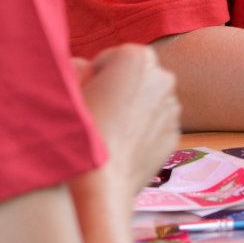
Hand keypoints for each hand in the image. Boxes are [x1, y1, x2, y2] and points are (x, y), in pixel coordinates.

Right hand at [79, 43, 180, 191]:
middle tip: (96, 114)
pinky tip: (122, 146)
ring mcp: (172, 107)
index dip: (93, 78)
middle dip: (117, 89)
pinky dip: (141, 130)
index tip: (85, 97)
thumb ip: (75, 66)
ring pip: (147, 100)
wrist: (100, 185)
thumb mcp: (68, 89)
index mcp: (137, 57)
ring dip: (131, 109)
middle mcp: (163, 77)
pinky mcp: (175, 134)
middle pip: (133, 77)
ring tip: (107, 132)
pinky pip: (155, 124)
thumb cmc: (80, 134)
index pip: (110, 59)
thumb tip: (82, 66)